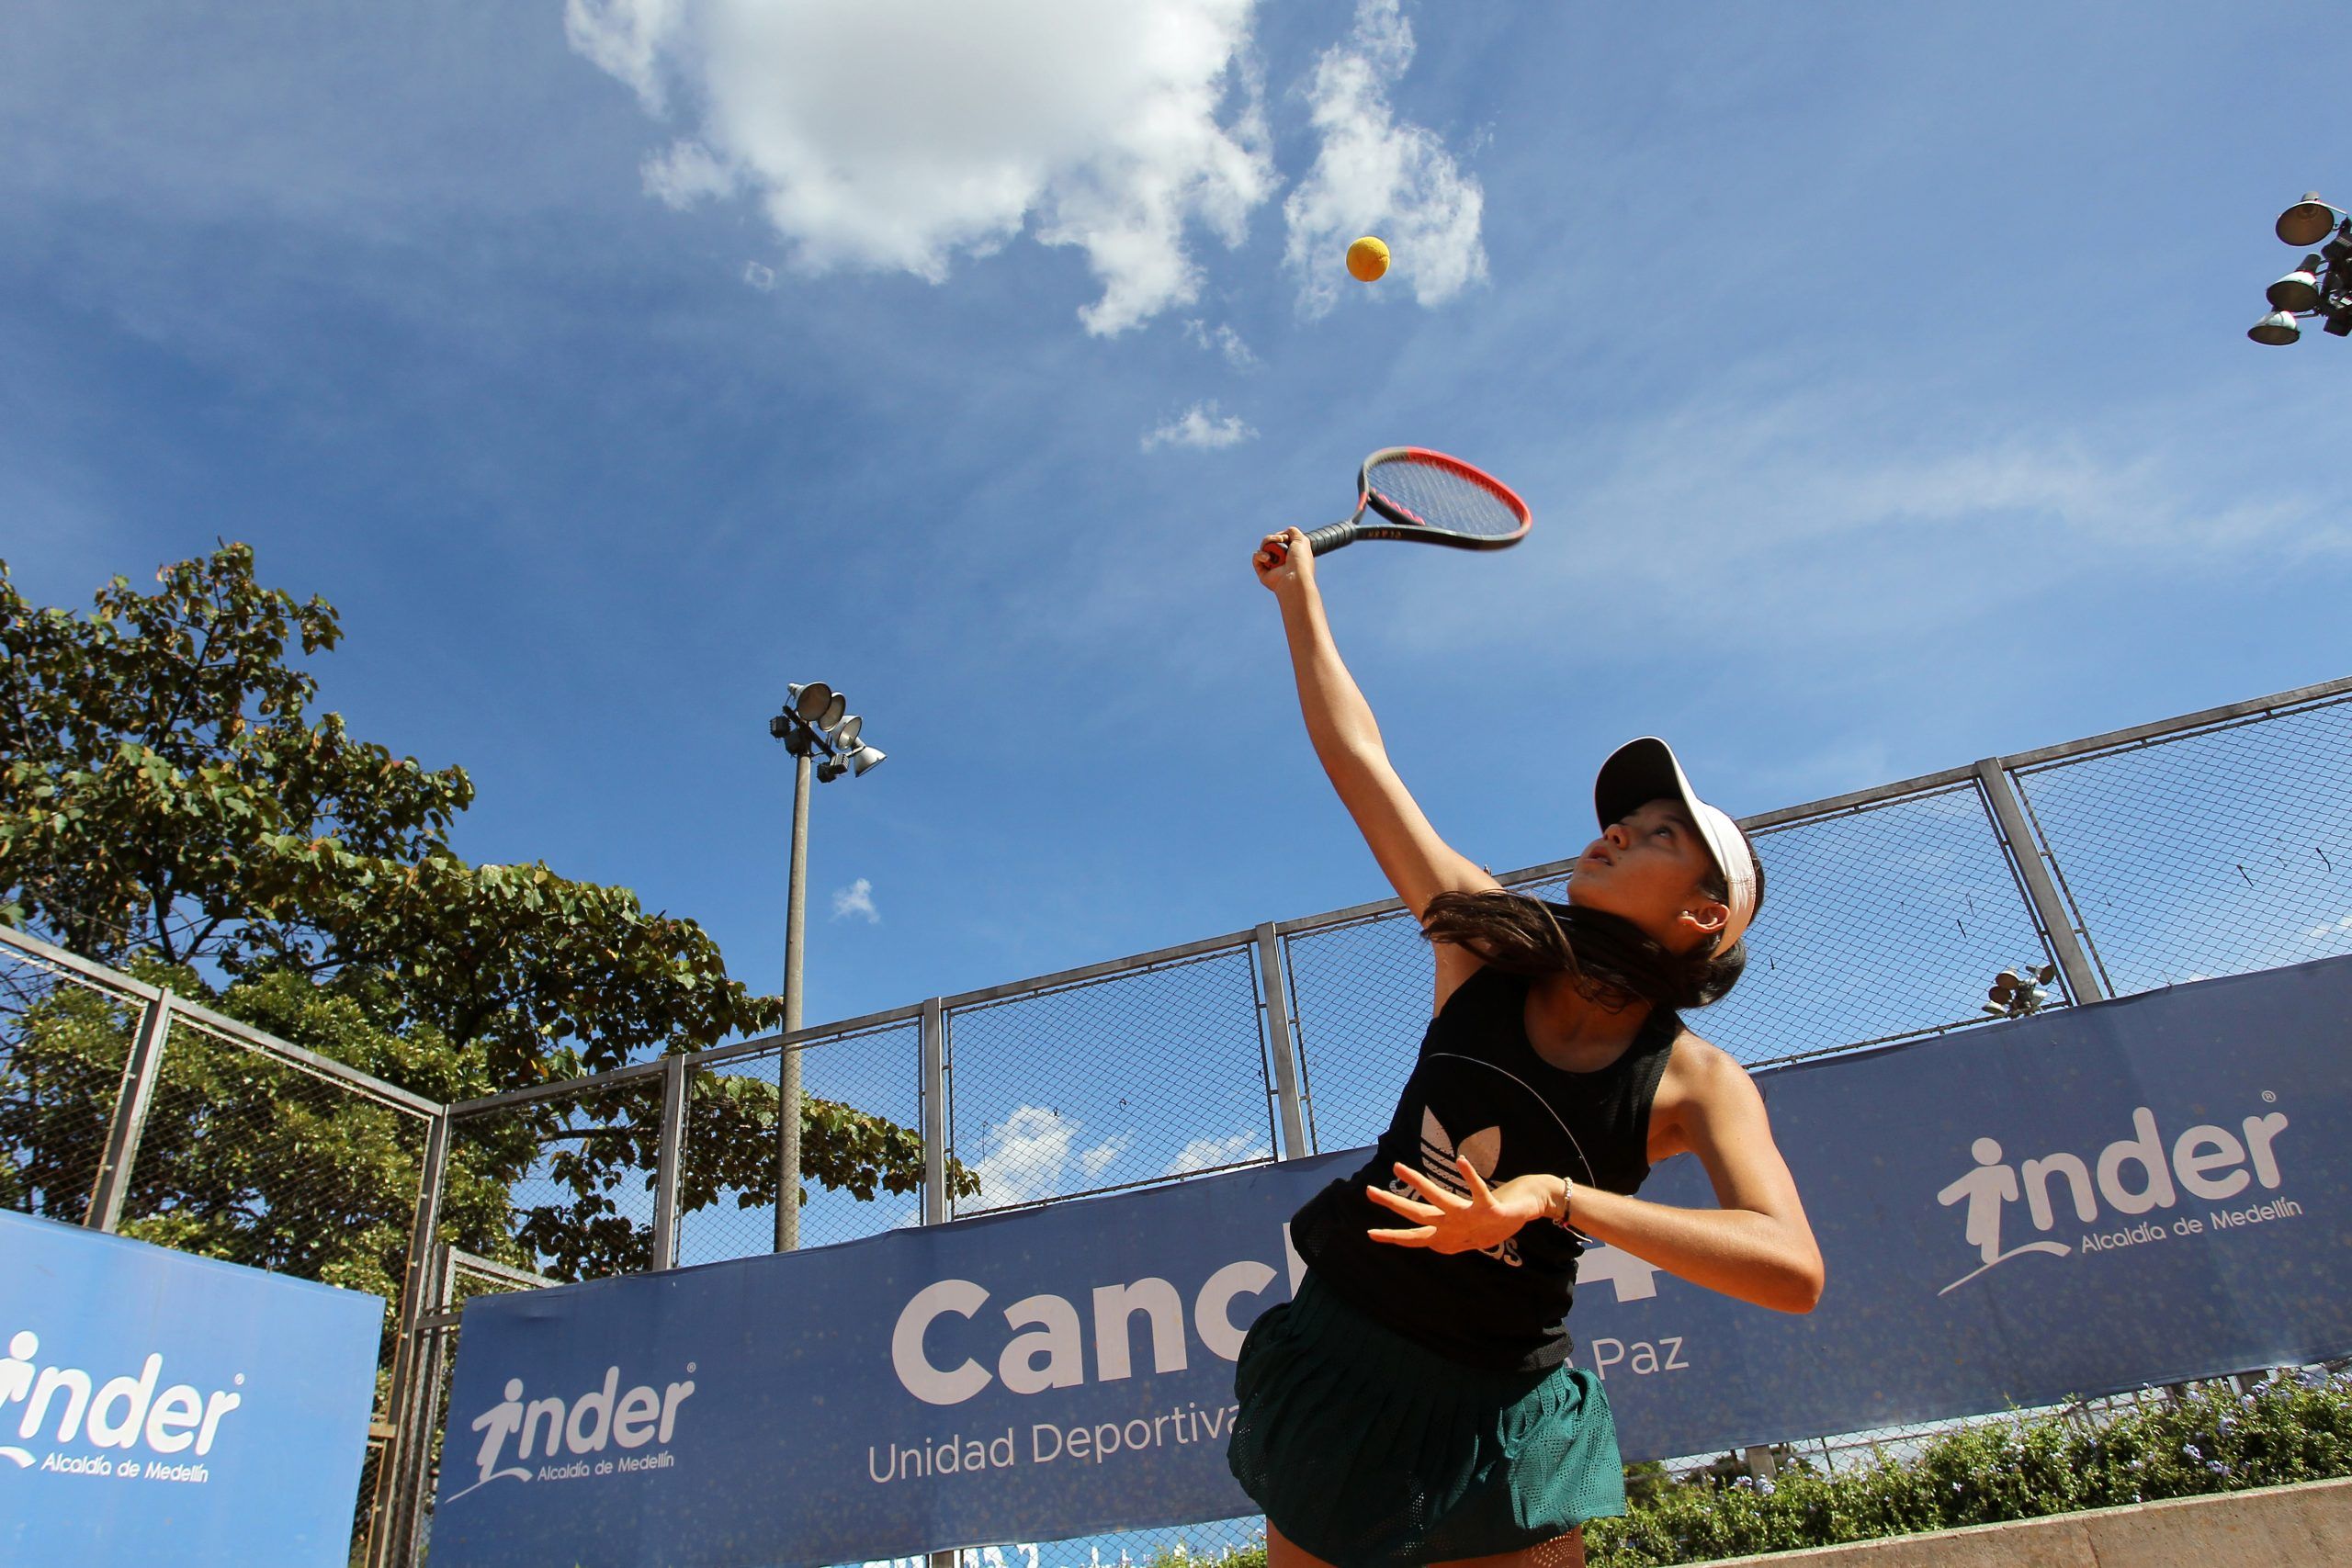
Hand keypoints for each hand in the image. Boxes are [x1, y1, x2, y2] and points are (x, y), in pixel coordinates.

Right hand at [1253, 528, 1314, 594]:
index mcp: (1292, 554)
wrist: (1294, 578)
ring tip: (1272, 549)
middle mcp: (1282, 560)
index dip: (1281, 536)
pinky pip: (1256, 558)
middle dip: (1272, 538)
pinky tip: (1267, 558)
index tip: (1285, 538)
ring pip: (1263, 548)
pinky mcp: (1263, 572)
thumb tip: (1281, 534)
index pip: (1281, 540)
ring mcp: (1272, 566)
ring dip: (1267, 544)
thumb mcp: (1301, 540)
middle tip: (1279, 540)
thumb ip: (1292, 531)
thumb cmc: (1300, 561)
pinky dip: (1259, 555)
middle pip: (1270, 542)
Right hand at [1365, 1160, 1556, 1254]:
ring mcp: (1471, 1217)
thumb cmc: (1492, 1223)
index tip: (1370, 1234)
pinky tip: (1460, 1161)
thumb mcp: (1468, 1235)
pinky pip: (1478, 1189)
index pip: (1414, 1237)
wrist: (1523, 1213)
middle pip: (1417, 1213)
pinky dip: (1469, 1176)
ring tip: (1400, 1166)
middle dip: (1392, 1203)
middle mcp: (1455, 1226)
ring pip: (1439, 1199)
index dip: (1393, 1237)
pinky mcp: (1490, 1208)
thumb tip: (1426, 1241)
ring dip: (1418, 1183)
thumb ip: (1446, 1236)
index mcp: (1448, 1233)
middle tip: (1370, 1190)